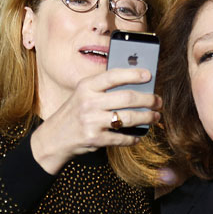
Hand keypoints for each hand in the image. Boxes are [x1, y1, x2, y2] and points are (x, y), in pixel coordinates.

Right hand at [30, 68, 161, 173]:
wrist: (54, 138)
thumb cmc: (75, 112)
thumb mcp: (83, 94)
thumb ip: (104, 89)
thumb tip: (136, 85)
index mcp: (86, 86)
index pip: (113, 76)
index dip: (133, 74)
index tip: (149, 75)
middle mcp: (88, 102)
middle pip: (127, 98)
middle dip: (148, 100)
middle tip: (158, 101)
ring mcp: (92, 121)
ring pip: (128, 118)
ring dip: (146, 118)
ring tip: (155, 116)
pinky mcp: (95, 139)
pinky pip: (122, 138)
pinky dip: (133, 138)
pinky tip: (138, 136)